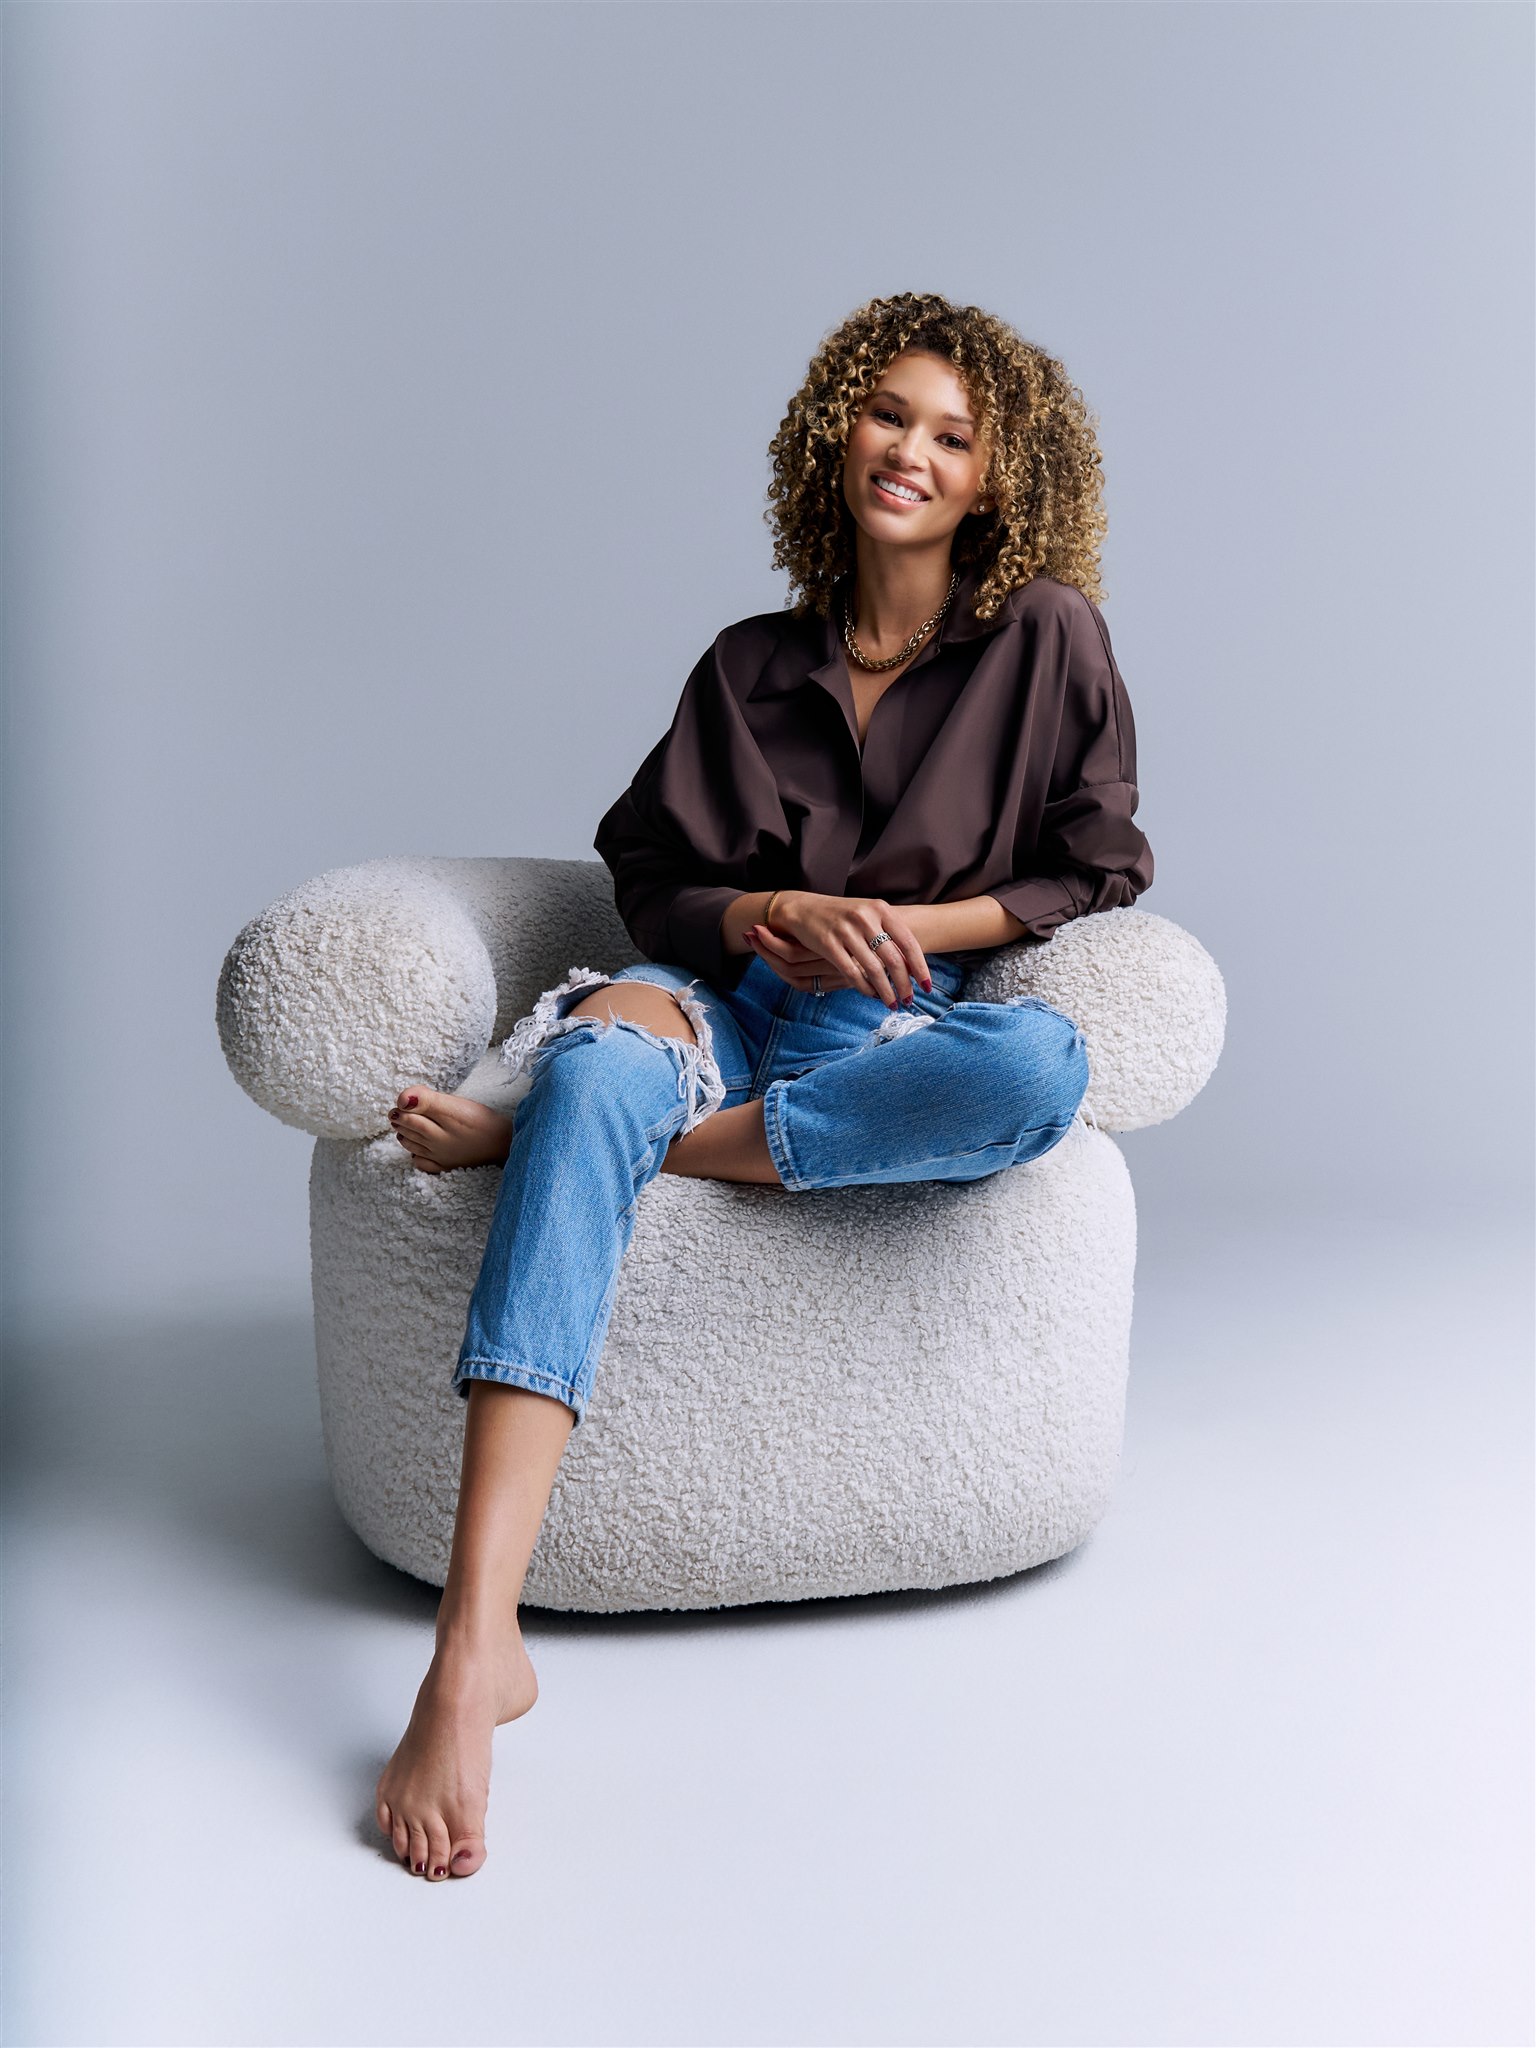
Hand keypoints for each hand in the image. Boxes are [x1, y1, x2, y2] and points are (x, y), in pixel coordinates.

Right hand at [749, 892, 931, 1006]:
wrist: (804, 908)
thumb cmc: (841, 916)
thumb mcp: (868, 916)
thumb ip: (889, 935)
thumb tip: (912, 966)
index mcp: (880, 909)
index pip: (908, 942)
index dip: (920, 967)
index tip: (927, 986)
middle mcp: (865, 917)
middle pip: (893, 959)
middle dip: (904, 984)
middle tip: (909, 1000)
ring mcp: (846, 930)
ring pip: (874, 969)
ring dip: (886, 991)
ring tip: (892, 1004)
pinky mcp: (828, 943)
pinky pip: (851, 972)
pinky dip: (864, 988)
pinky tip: (871, 995)